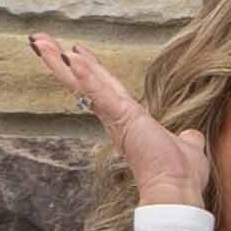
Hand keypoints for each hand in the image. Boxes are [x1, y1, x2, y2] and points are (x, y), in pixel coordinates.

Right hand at [31, 28, 209, 220]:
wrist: (176, 190)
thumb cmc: (180, 174)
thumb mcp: (186, 147)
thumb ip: (186, 139)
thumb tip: (191, 137)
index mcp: (127, 121)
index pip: (103, 89)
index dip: (89, 69)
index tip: (75, 52)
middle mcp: (115, 117)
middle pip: (83, 81)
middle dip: (59, 60)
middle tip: (39, 40)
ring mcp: (116, 117)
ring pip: (82, 82)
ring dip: (59, 61)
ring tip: (39, 41)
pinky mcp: (122, 117)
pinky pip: (99, 91)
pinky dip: (86, 74)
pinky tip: (71, 56)